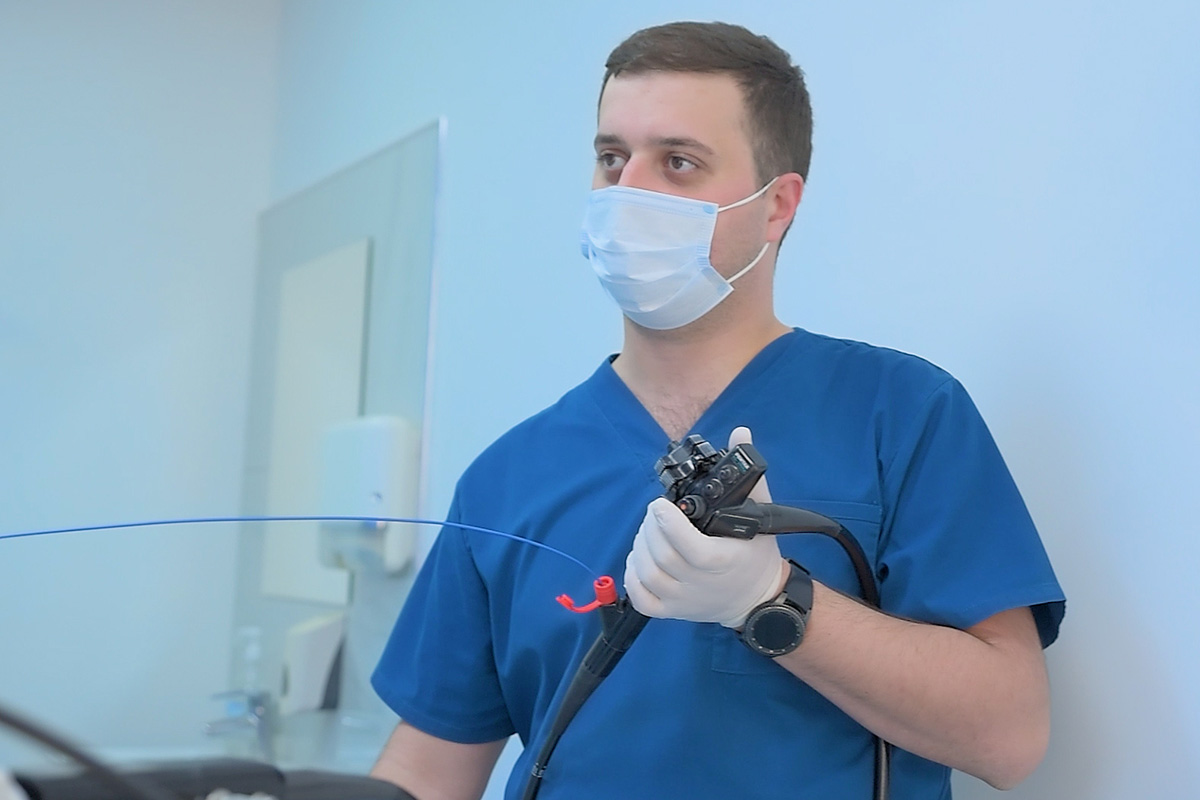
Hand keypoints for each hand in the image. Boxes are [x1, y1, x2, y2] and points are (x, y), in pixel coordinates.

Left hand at [624, 427, 785, 627]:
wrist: (756, 599)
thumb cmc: (756, 553)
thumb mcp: (760, 513)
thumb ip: (748, 475)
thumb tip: (740, 433)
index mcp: (724, 561)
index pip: (689, 548)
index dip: (668, 524)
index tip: (660, 504)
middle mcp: (702, 585)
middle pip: (662, 557)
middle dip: (651, 528)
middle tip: (656, 513)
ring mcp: (684, 601)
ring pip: (648, 574)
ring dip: (640, 546)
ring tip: (650, 530)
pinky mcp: (672, 612)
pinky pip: (641, 599)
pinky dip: (632, 576)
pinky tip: (640, 558)